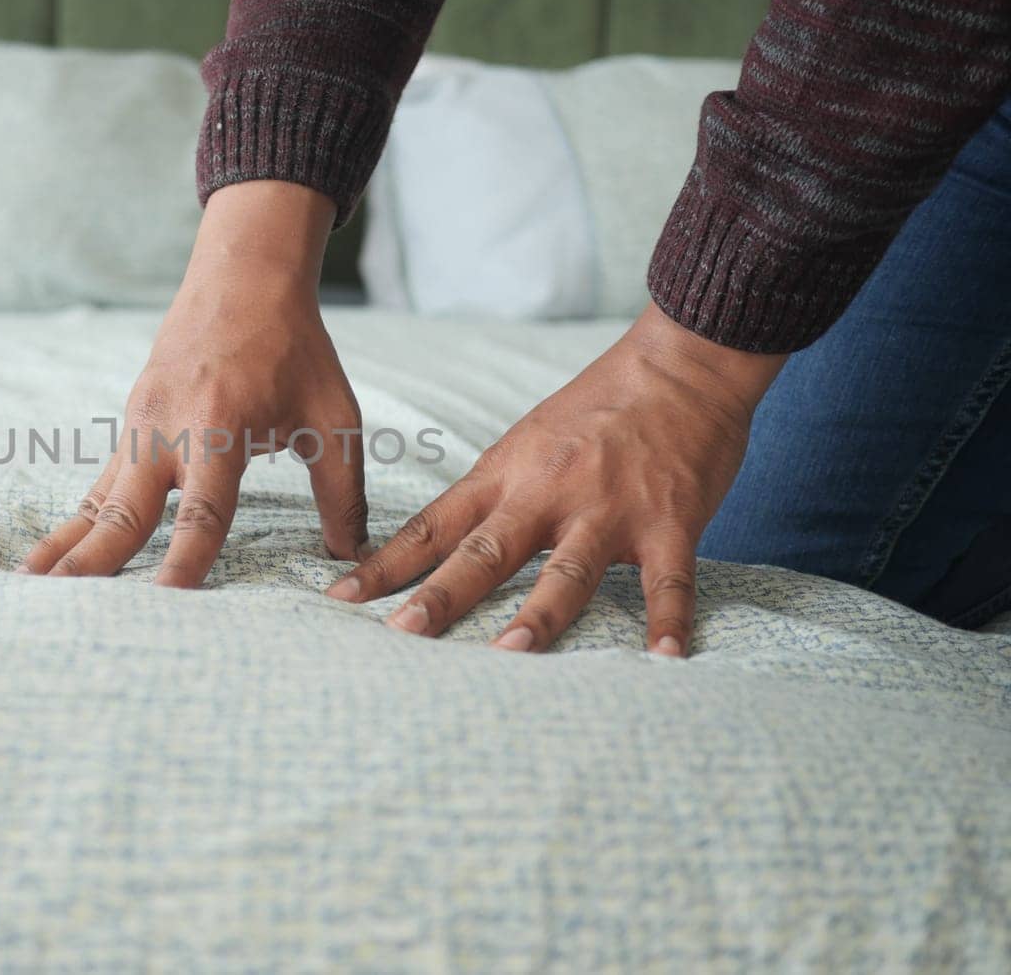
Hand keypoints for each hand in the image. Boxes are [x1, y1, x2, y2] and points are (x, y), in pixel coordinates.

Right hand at [18, 181, 369, 585]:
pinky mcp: (131, 427)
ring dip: (68, 545)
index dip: (186, 557)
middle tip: (67, 607)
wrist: (242, 278)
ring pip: (99, 500)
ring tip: (33, 589)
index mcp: (221, 427)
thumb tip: (352, 559)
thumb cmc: (295, 349)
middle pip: (127, 510)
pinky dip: (75, 522)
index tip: (168, 599)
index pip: (204, 510)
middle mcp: (169, 429)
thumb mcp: (333, 417)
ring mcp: (140, 426)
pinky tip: (51, 558)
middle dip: (97, 560)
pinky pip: (100, 485)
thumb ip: (342, 492)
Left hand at [326, 305, 786, 655]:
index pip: (434, 526)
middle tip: (401, 633)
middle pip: (484, 551)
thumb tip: (447, 545)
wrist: (681, 364)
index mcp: (507, 474)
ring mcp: (608, 509)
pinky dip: (668, 621)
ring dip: (540, 614)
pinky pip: (668, 581)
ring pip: (567, 569)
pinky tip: (664, 660)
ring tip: (511, 654)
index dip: (386, 563)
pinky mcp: (668, 521)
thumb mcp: (529, 442)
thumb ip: (496, 495)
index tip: (342, 596)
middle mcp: (548, 493)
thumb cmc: (600, 406)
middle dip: (440, 595)